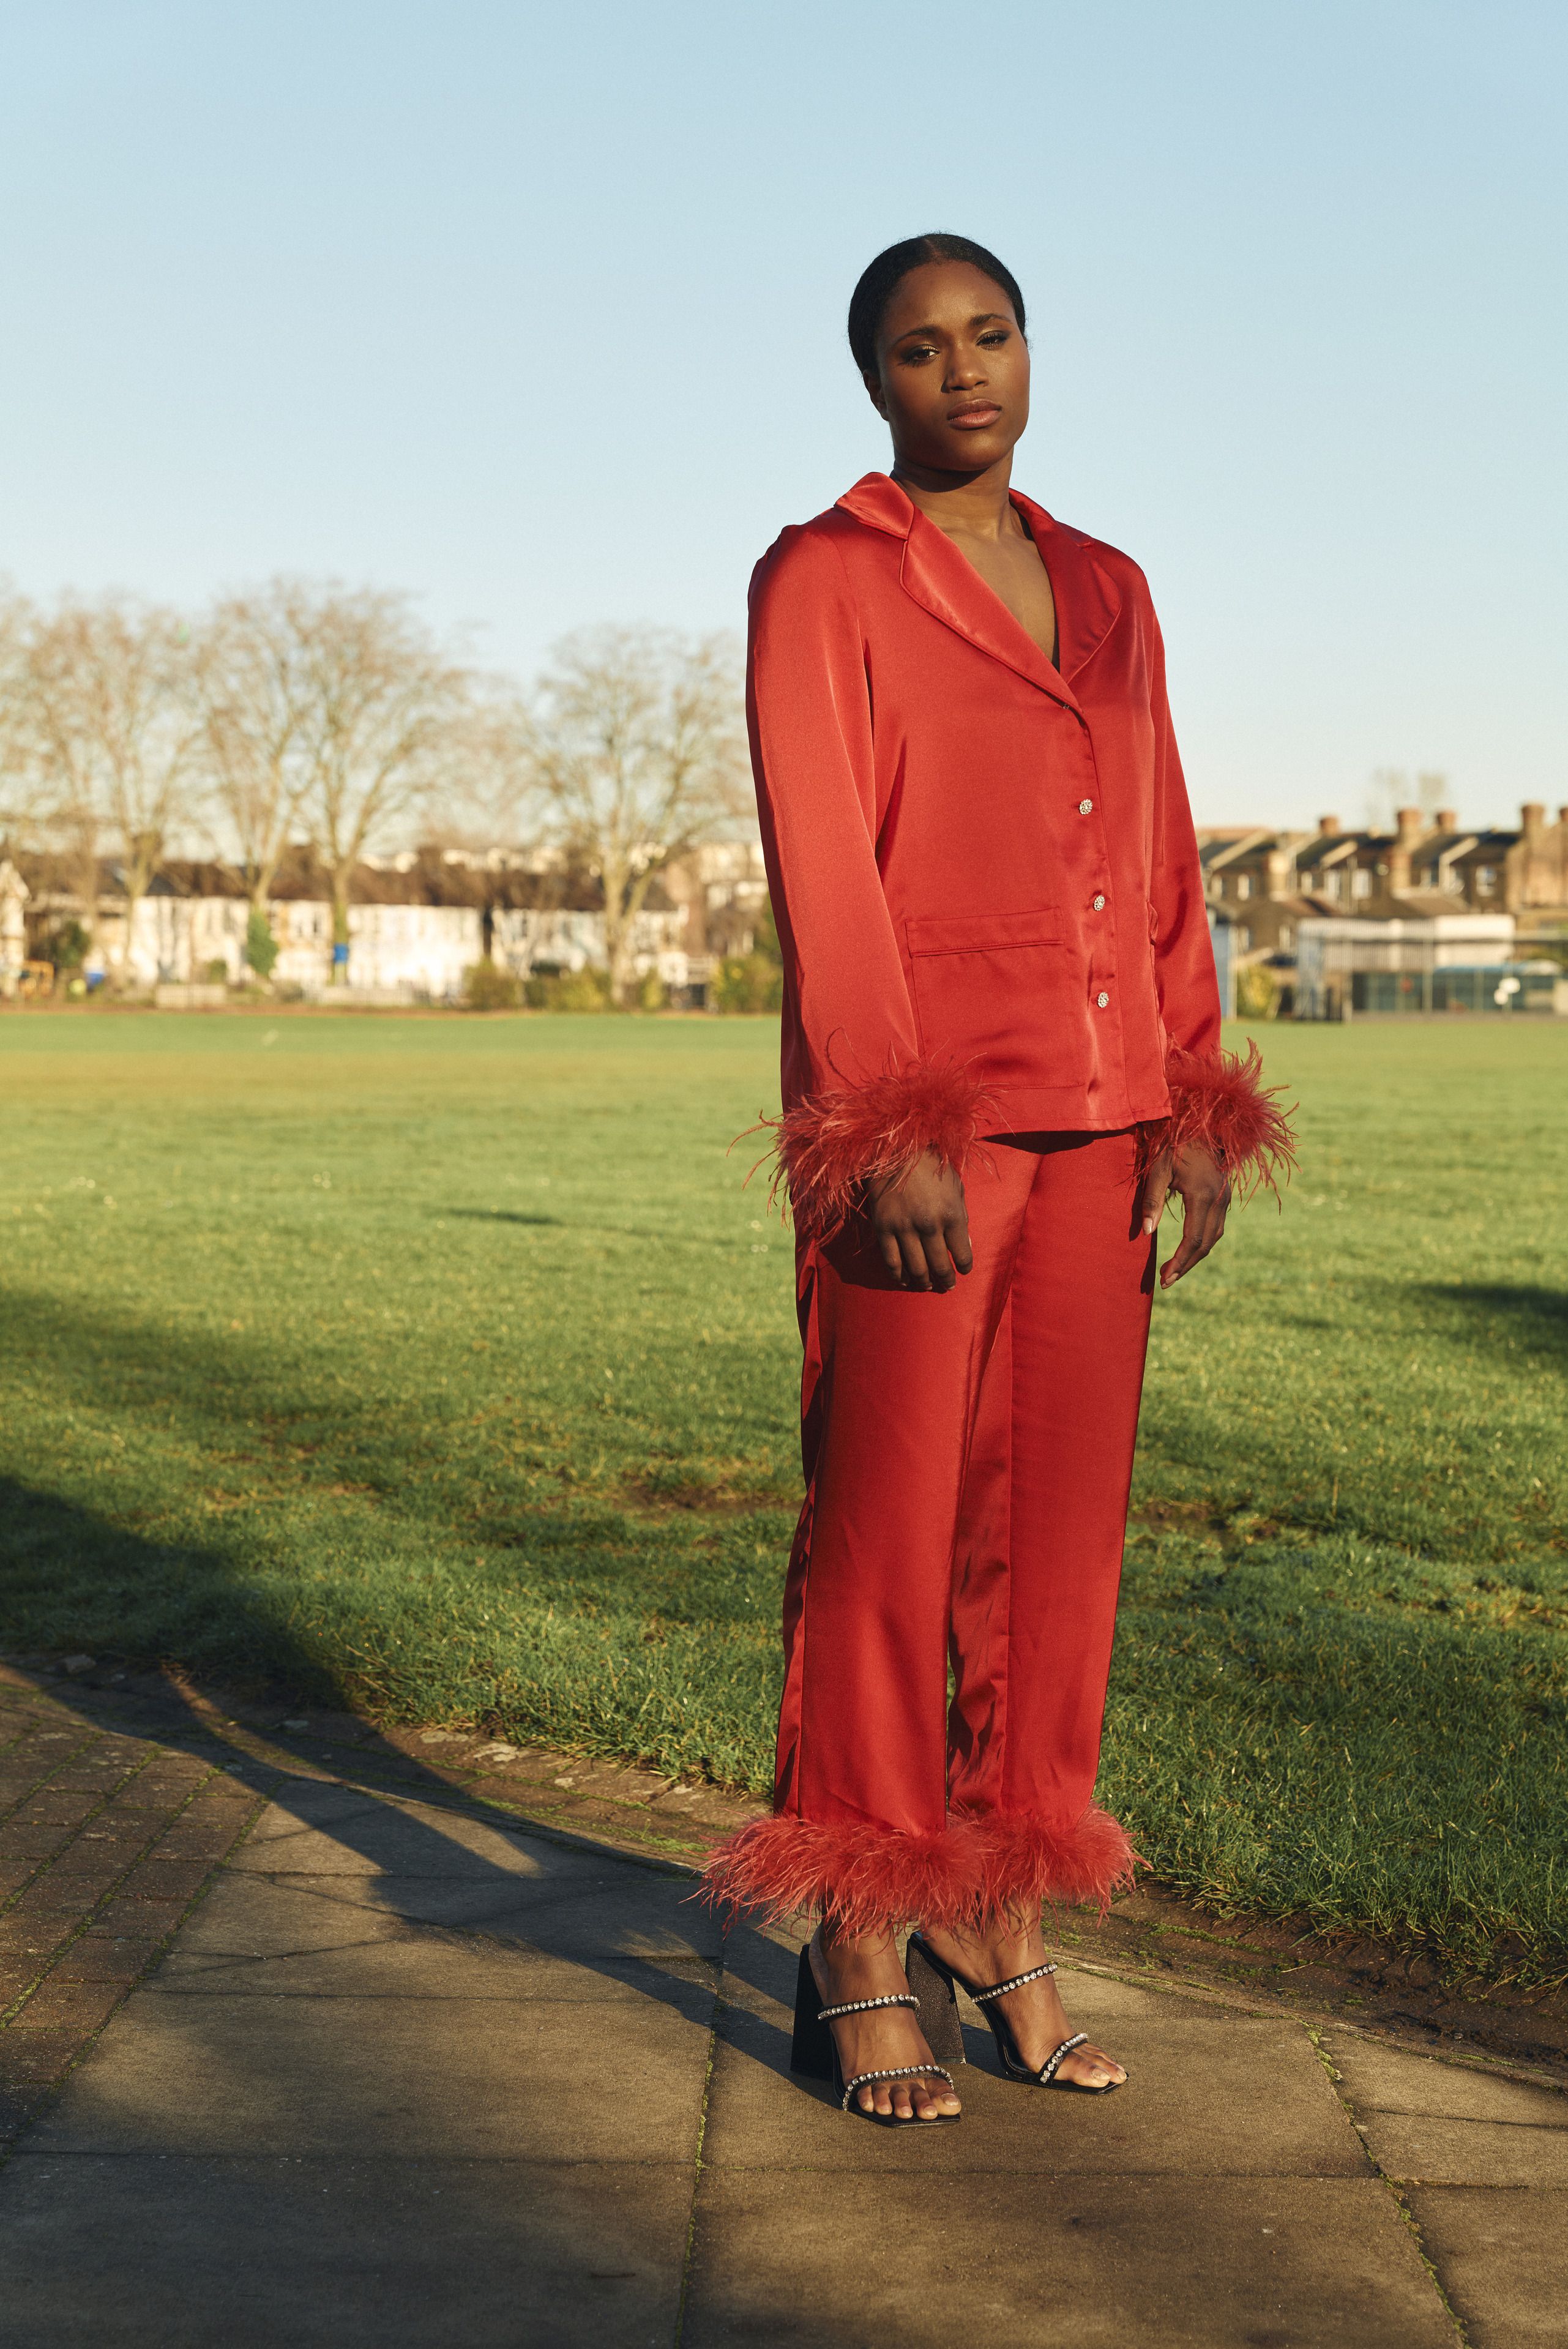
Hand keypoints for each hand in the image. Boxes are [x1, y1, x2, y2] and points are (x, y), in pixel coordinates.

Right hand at [867, 1149, 972, 1292]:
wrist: (897, 1151)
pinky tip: (905, 1280)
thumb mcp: (956, 1189)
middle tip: (948, 1286)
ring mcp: (904, 1227)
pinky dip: (899, 1275)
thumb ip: (961, 1219)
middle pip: (939, 1265)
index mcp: (952, 1214)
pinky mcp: (883, 1227)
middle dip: (946, 1279)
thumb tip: (964, 1248)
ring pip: (916, 1267)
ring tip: (929, 1286)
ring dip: (924, 1281)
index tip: (963, 1271)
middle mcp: (929, 1224)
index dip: (963, 1267)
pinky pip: (891, 1260)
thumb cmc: (932, 1168)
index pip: (961, 1254)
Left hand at [1139, 1142, 1229, 1288]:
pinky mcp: (1224, 1197)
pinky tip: (1186, 1250)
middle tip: (1165, 1281)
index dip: (1178, 1262)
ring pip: (1213, 1238)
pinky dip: (1202, 1243)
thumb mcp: (1158, 1169)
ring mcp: (1225, 1199)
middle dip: (1185, 1266)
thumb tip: (1147, 1233)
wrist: (1203, 1126)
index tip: (1163, 1277)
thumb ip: (1152, 1200)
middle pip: (1205, 1245)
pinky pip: (1215, 1228)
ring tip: (1173, 1270)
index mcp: (1202, 1195)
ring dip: (1194, 1257)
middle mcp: (1219, 1200)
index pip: (1192, 1240)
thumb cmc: (1175, 1145)